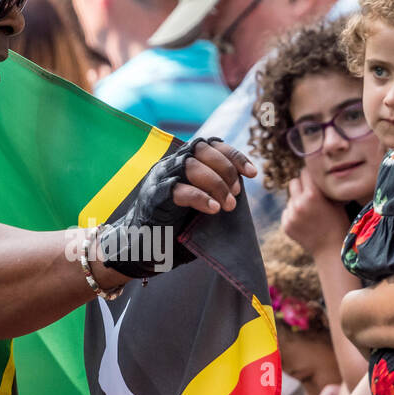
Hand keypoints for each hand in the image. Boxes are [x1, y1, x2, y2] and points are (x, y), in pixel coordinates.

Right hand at [100, 137, 255, 277]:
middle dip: (226, 168)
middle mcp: (169, 165)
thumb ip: (213, 192)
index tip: (253, 173)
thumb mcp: (198, 205)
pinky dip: (200, 197)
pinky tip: (213, 209)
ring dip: (216, 183)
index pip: (209, 145)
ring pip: (191, 165)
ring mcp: (160, 179)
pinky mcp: (154, 197)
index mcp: (181, 163)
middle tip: (236, 193)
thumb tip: (239, 188)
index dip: (234, 155)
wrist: (140, 249)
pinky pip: (178, 189)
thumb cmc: (173, 229)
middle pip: (201, 148)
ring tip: (227, 205)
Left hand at [281, 168, 349, 256]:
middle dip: (302, 185)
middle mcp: (299, 204)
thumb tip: (318, 172)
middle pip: (293, 182)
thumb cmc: (338, 223)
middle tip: (311, 193)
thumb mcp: (336, 201)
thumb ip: (324, 187)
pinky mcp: (285, 225)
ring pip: (290, 198)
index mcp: (312, 195)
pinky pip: (287, 211)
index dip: (310, 175)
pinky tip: (305, 221)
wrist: (331, 250)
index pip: (304, 172)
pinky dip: (294, 214)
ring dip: (298, 201)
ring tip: (310, 211)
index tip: (314, 178)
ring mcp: (290, 215)